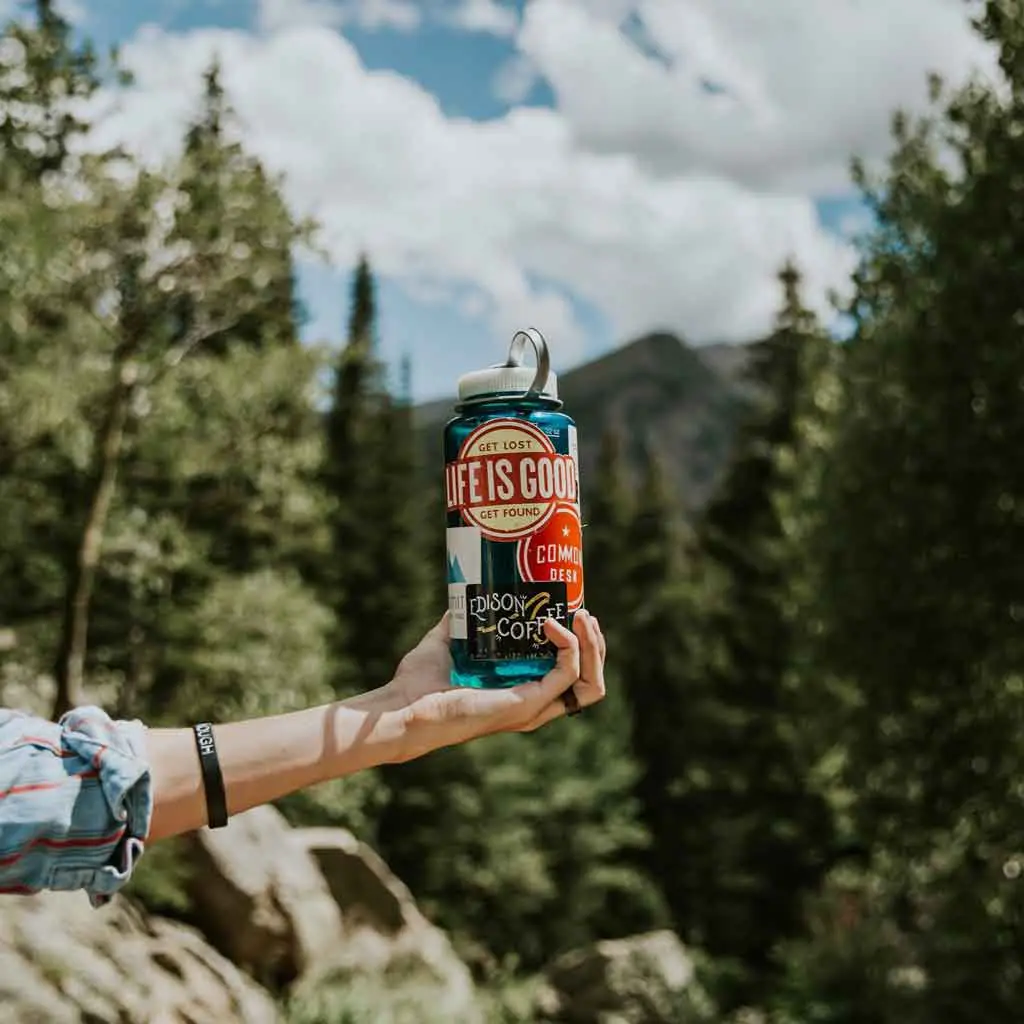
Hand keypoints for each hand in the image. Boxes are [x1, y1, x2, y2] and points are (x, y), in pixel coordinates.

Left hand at [387, 609, 606, 760]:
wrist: (403, 706)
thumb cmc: (418, 683)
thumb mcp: (446, 642)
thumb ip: (462, 621)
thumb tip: (468, 592)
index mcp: (521, 692)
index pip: (570, 674)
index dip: (580, 645)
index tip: (572, 611)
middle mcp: (533, 703)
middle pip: (590, 681)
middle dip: (596, 645)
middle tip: (583, 613)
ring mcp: (532, 707)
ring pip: (590, 683)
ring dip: (593, 647)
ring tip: (582, 616)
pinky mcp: (526, 703)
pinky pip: (566, 675)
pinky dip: (569, 647)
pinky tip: (551, 624)